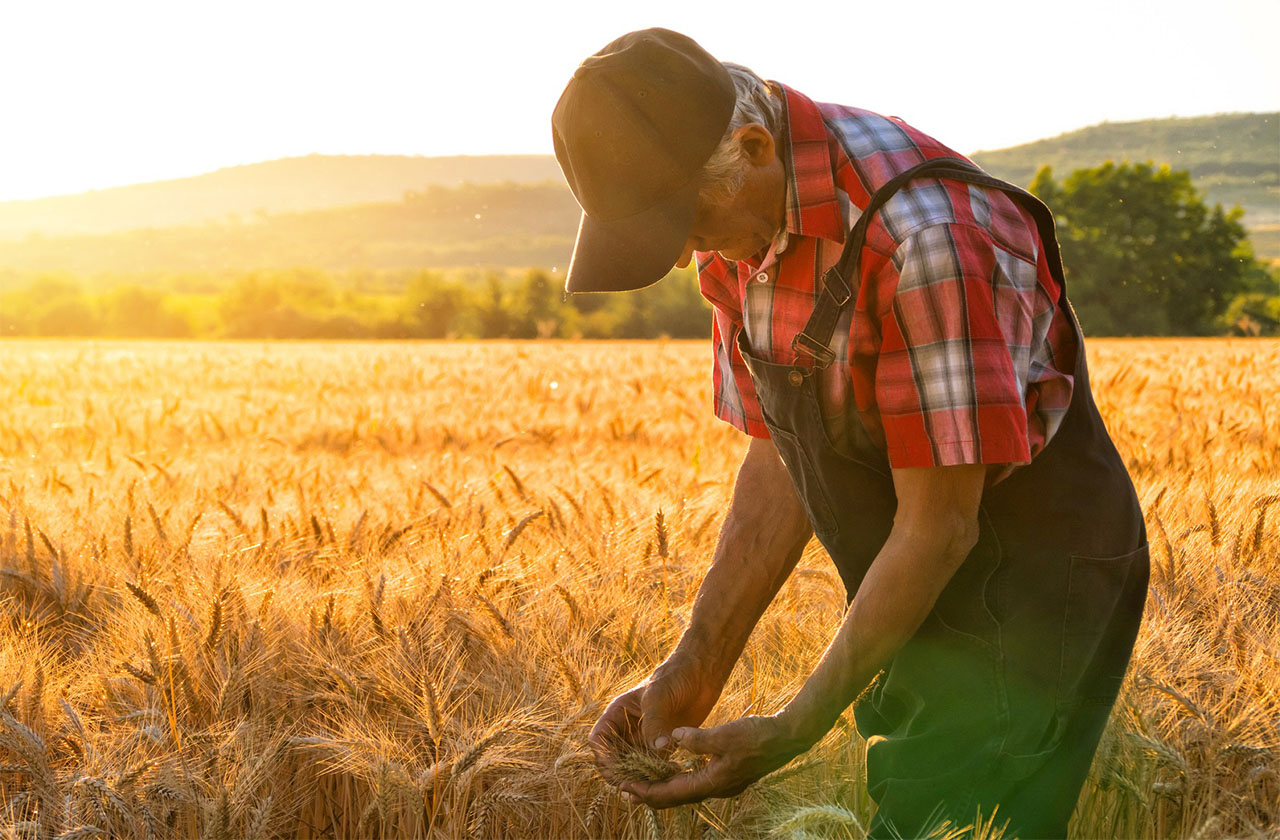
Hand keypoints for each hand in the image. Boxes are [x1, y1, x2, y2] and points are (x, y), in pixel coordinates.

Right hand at [588, 659, 721, 784]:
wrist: (700, 674)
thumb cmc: (674, 677)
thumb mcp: (659, 696)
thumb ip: (654, 722)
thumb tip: (656, 750)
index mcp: (617, 714)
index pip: (598, 740)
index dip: (602, 756)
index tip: (617, 768)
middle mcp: (627, 729)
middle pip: (612, 759)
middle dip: (620, 773)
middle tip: (636, 783)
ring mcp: (644, 739)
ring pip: (633, 767)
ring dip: (641, 776)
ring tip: (657, 778)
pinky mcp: (662, 746)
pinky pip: (654, 766)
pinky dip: (660, 773)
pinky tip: (674, 770)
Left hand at [618, 714, 810, 808]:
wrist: (788, 737)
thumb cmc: (759, 735)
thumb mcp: (726, 734)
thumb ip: (698, 739)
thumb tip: (673, 738)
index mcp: (713, 782)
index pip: (671, 794)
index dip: (646, 792)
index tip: (625, 789)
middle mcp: (716, 788)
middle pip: (676, 798)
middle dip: (650, 794)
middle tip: (625, 790)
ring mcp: (723, 783)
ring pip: (686, 791)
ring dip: (664, 787)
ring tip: (643, 782)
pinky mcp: (728, 774)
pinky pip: (696, 782)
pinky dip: (680, 778)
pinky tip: (673, 770)